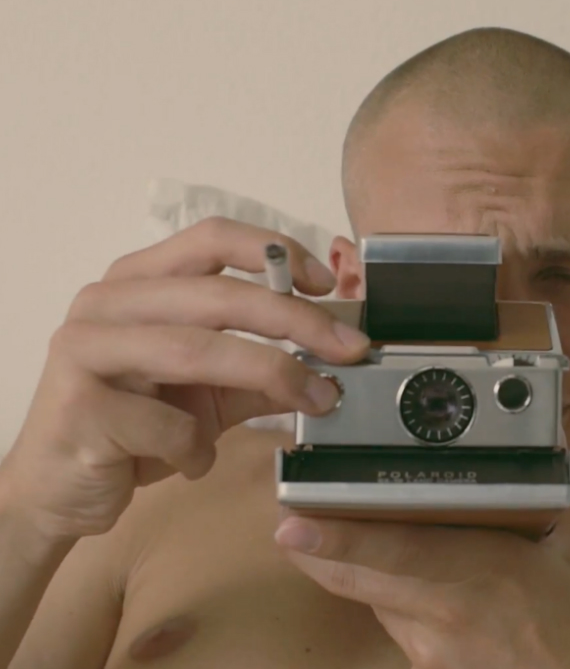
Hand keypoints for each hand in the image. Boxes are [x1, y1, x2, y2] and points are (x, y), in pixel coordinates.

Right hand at [0, 217, 368, 541]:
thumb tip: (336, 359)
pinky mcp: (78, 405)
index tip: (328, 284)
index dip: (277, 252)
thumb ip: (264, 371)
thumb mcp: (211, 394)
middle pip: (218, 294)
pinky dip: (198, 448)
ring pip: (196, 350)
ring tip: (316, 401)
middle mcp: (106, 301)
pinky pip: (168, 423)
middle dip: (298, 321)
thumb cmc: (136, 430)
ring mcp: (84, 348)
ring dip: (272, 375)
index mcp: (139, 281)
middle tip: (350, 348)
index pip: (213, 238)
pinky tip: (194, 462)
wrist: (58, 491)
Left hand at [274, 483, 569, 668]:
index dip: (339, 540)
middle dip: (313, 545)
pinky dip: (380, 585)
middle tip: (287, 504)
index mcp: (480, 577)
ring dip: (345, 562)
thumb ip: (557, 485)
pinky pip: (388, 614)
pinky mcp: (425, 661)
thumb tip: (547, 433)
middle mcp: (442, 615)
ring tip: (328, 520)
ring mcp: (428, 646)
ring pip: (367, 595)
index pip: (395, 555)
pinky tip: (394, 565)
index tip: (292, 524)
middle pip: (354, 579)